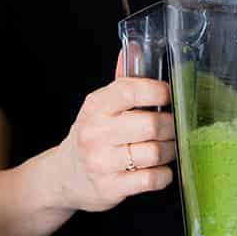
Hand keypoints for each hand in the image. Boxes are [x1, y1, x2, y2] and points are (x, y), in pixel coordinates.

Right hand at [55, 76, 175, 211]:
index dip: (158, 92)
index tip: (167, 97)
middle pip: (151, 124)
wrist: (64, 176)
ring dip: (170, 151)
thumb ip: (122, 82)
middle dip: (170, 126)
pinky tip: (160, 169)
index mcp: (95, 107)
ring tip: (167, 148)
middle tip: (172, 128)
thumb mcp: (99, 108)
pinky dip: (164, 174)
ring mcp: (101, 163)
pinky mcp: (110, 188)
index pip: (131, 91)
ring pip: (155, 153)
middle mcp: (95, 133)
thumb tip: (137, 47)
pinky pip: (152, 179)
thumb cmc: (91, 138)